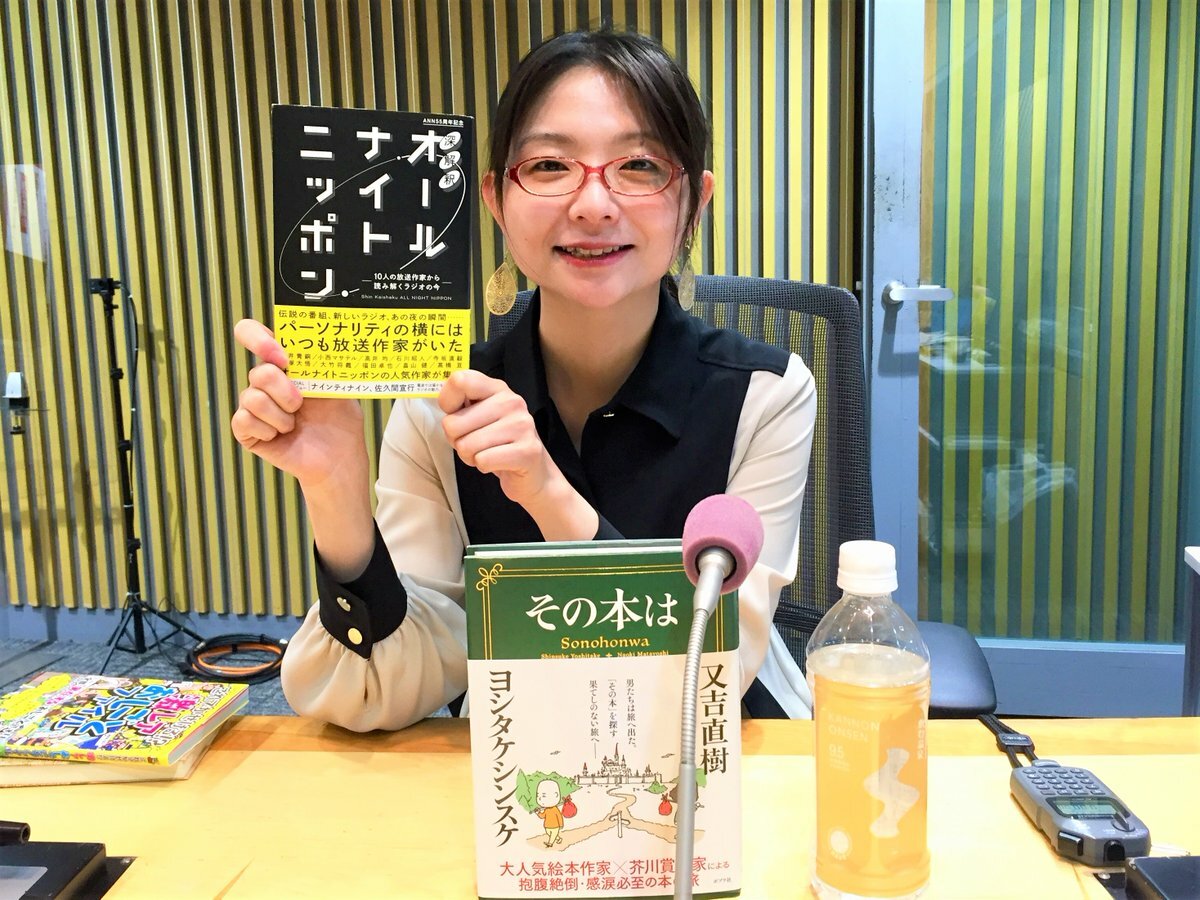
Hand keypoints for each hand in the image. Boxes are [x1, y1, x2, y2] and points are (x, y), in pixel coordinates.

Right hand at [230, 319, 365, 489]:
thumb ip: (322, 360)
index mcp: (284, 363)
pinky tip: (280, 435)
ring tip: (295, 425)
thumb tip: (317, 338)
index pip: (252, 334)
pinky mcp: (246, 429)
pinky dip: (268, 430)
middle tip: (301, 404)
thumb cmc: (339, 418)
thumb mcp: (337, 383)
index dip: (259, 339)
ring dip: (281, 416)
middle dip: (285, 391)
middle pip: (259, 372)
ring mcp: (253, 405)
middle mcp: (264, 381)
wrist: (338, 456)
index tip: (283, 357)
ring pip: (252, 397)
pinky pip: (243, 420)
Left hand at [438, 370, 560, 508]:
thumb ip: (459, 404)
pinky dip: (484, 467)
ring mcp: (521, 425)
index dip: (447, 402)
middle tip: (476, 443)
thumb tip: (444, 402)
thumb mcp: (478, 416)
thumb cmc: (497, 443)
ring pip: (466, 445)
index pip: (460, 380)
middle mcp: (511, 401)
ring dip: (470, 456)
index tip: (457, 413)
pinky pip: (482, 460)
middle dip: (457, 441)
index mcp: (497, 388)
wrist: (533, 473)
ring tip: (488, 453)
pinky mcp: (527, 450)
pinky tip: (497, 463)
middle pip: (453, 423)